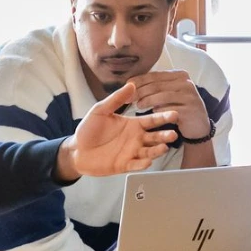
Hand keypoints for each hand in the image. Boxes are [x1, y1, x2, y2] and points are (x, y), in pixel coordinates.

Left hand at [55, 83, 177, 180]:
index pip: (152, 120)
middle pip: (155, 137)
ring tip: (164, 147)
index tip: (174, 114)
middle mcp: (136, 139)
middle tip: (173, 134)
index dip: (163, 117)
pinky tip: (148, 161)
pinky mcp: (124, 165)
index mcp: (133, 125)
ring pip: (149, 152)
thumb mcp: (101, 110)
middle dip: (165, 136)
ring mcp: (131, 152)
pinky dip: (142, 164)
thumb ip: (116, 99)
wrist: (76, 149)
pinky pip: (136, 165)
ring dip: (157, 150)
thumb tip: (131, 85)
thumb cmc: (89, 130)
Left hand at [130, 69, 210, 140]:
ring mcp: (190, 96)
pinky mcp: (191, 110)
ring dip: (147, 101)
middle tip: (127, 98)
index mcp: (179, 75)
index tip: (126, 86)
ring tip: (137, 105)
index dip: (139, 80)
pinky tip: (152, 113)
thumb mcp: (168, 93)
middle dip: (139, 91)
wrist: (197, 125)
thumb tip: (130, 83)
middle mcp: (186, 83)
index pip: (154, 75)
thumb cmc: (178, 107)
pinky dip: (159, 111)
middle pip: (157, 85)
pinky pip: (171, 109)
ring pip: (162, 96)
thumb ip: (154, 86)